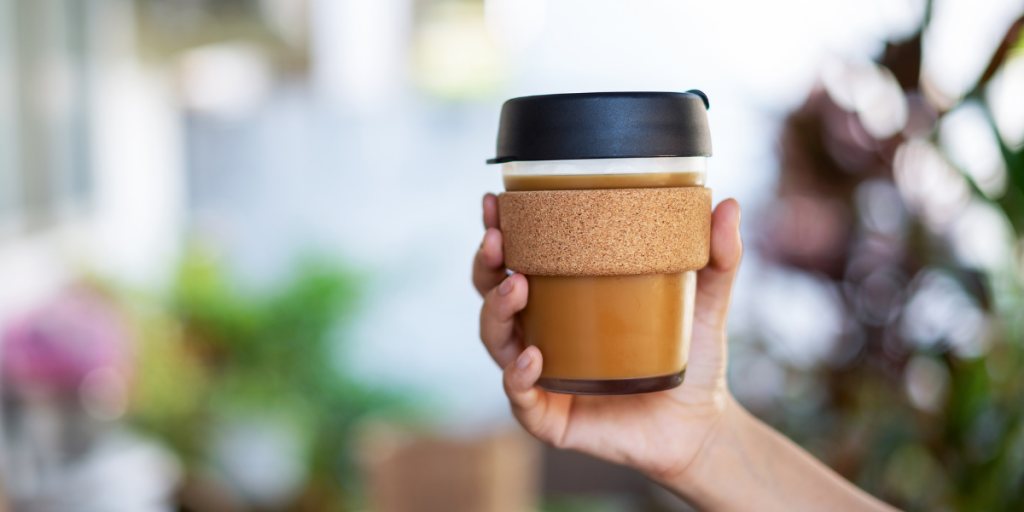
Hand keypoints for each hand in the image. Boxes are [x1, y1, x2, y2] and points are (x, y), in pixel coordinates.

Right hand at [472, 192, 742, 481]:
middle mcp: (541, 333)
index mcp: (563, 300)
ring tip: (518, 288)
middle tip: (498, 240)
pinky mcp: (550, 417)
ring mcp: (541, 377)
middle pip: (492, 296)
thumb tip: (727, 204)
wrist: (703, 425)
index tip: (494, 202)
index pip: (517, 261)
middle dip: (485, 266)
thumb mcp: (706, 299)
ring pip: (495, 341)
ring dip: (497, 312)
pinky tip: (533, 356)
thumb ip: (717, 255)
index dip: (498, 231)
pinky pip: (520, 397)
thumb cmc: (692, 357)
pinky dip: (517, 376)